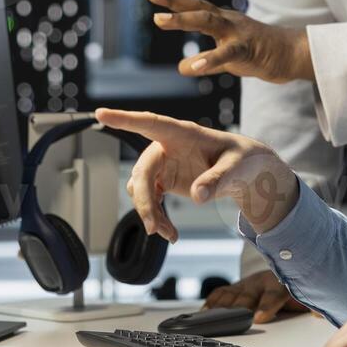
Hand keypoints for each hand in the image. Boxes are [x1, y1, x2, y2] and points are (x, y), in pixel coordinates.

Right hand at [95, 108, 300, 238]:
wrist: (246, 173)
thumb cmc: (242, 159)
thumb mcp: (236, 168)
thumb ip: (217, 180)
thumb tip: (197, 197)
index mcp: (183, 133)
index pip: (151, 122)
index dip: (126, 119)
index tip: (101, 113)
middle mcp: (167, 147)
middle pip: (142, 170)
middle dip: (143, 199)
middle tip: (152, 226)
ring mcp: (164, 164)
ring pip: (141, 188)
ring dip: (150, 212)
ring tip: (169, 234)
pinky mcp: (164, 180)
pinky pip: (149, 199)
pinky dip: (156, 217)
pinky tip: (170, 233)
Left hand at [144, 0, 313, 82]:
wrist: (293, 55)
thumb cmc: (261, 54)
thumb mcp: (229, 59)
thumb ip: (206, 62)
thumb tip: (182, 68)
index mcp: (222, 22)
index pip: (194, 7)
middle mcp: (228, 22)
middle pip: (198, 7)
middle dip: (173, 0)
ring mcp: (238, 33)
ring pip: (208, 22)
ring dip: (182, 20)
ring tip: (159, 20)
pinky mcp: (248, 50)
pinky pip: (227, 54)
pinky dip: (209, 59)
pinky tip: (192, 67)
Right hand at [205, 270, 309, 323]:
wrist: (287, 261)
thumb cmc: (297, 285)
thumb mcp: (310, 293)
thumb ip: (315, 303)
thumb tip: (321, 313)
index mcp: (282, 283)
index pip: (275, 294)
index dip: (267, 306)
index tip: (259, 318)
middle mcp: (262, 282)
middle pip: (248, 296)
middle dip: (239, 309)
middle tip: (230, 320)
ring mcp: (247, 284)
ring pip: (232, 295)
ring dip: (221, 307)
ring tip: (209, 319)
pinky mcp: (236, 288)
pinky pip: (221, 293)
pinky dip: (212, 302)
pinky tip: (203, 313)